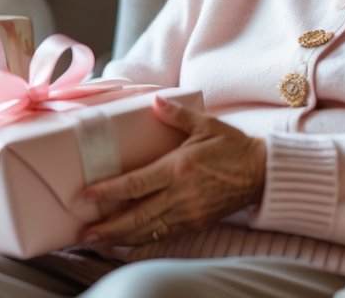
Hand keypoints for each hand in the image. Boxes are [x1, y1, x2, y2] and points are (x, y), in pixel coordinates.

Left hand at [80, 95, 265, 246]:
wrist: (261, 172)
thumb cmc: (233, 146)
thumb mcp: (205, 124)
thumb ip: (177, 115)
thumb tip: (156, 101)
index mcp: (178, 167)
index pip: (136, 183)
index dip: (109, 191)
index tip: (87, 195)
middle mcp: (180, 194)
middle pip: (137, 215)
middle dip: (108, 226)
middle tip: (84, 233)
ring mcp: (188, 212)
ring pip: (148, 229)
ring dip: (121, 237)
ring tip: (97, 242)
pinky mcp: (196, 223)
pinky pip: (164, 235)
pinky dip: (143, 240)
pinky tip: (127, 242)